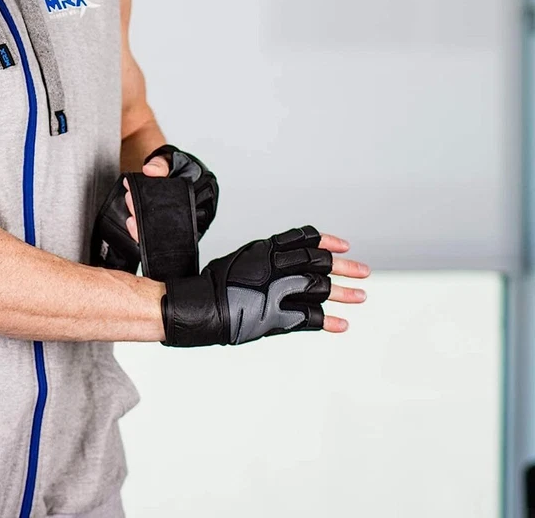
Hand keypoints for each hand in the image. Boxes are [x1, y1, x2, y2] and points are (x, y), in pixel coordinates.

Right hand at [134, 187, 368, 339]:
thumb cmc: (213, 284)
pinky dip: (329, 322)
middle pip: (318, 262)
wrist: (198, 306)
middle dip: (345, 267)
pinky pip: (310, 318)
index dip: (326, 240)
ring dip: (344, 294)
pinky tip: (343, 325)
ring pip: (320, 288)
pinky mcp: (276, 317)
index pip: (302, 238)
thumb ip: (264, 261)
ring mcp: (276, 291)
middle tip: (364, 272)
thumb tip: (282, 263)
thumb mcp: (240, 260)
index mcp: (264, 250)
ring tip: (362, 297)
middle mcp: (274, 267)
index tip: (344, 244)